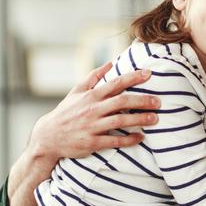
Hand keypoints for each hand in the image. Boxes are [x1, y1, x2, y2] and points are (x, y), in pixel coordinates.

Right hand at [27, 62, 160, 161]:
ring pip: (120, 120)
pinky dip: (129, 139)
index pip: (115, 83)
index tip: (149, 74)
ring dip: (139, 119)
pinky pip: (114, 141)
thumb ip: (93, 77)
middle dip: (142, 100)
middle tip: (158, 101)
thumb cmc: (65, 112)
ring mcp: (92, 126)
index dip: (133, 77)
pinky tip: (140, 137)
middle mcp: (92, 109)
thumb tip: (110, 63)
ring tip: (155, 119)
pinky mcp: (92, 142)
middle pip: (122, 101)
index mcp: (91, 96)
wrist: (47, 137)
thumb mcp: (76, 92)